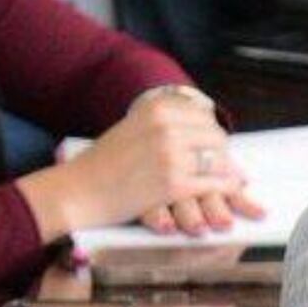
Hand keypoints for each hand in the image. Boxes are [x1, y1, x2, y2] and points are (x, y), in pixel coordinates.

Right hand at [48, 83, 244, 237]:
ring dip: (227, 177)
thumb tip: (208, 137)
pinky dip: (222, 192)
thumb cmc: (104, 164)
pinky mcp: (172, 182)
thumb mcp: (135, 128)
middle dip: (224, 157)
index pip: (203, 117)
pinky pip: (211, 185)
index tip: (218, 149)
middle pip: (215, 139)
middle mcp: (166, 125)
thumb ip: (168, 126)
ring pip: (218, 162)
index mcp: (157, 107)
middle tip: (229, 172)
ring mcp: (171, 153)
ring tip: (230, 187)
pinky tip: (224, 198)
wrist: (77, 190)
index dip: (214, 136)